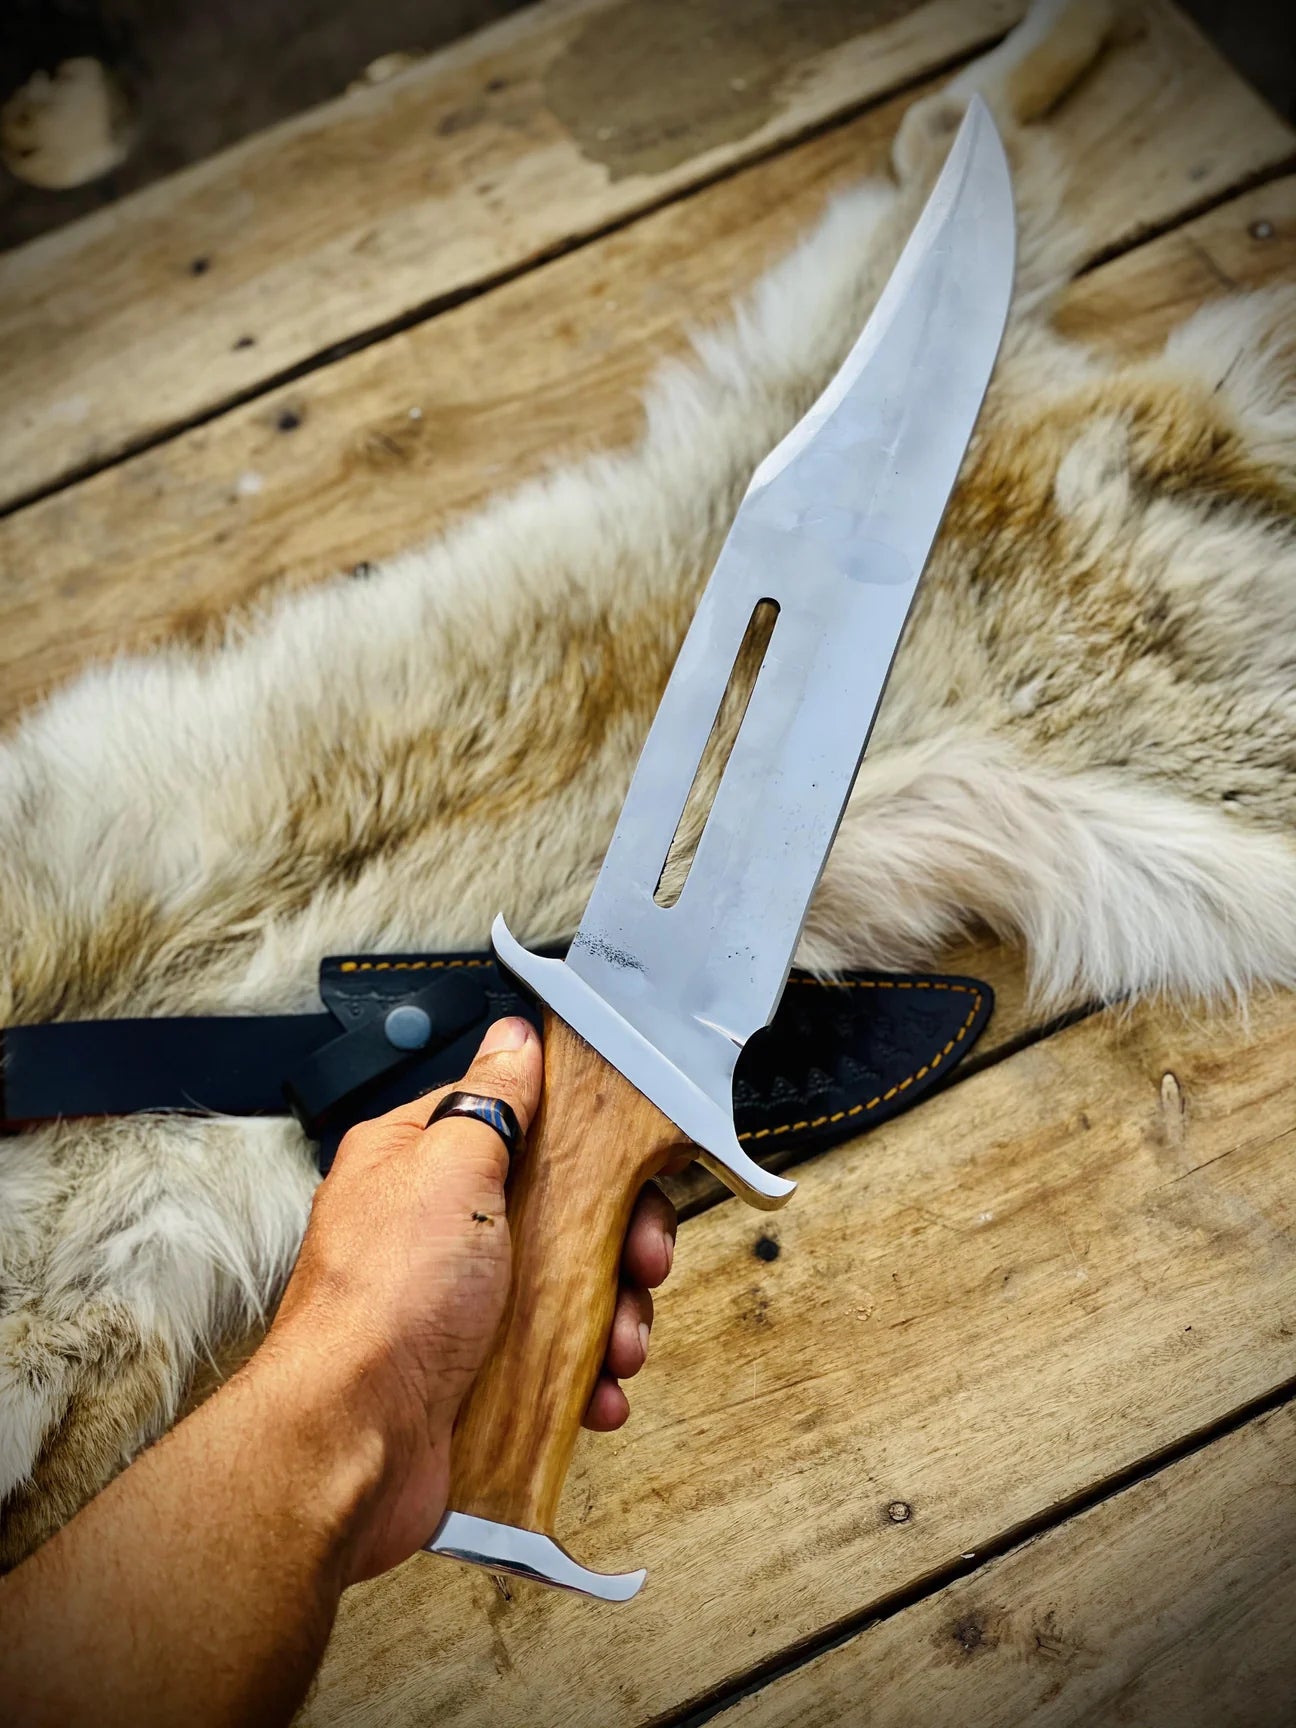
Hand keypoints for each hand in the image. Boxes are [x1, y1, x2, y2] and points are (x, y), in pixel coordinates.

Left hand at [263, 1015, 676, 1582]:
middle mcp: (439, 1230)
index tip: (636, 1165)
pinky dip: (589, 1376)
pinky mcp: (479, 1374)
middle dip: (619, 1242)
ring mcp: (461, 1306)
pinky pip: (557, 1362)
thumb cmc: (381, 1303)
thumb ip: (491, 1099)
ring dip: (615, 1316)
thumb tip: (513, 1042)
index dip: (586, 1142)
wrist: (350, 1446)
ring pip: (570, 1290)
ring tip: (621, 1344)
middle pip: (561, 1211)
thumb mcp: (450, 1167)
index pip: (520, 1123)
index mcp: (420, 1163)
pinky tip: (600, 1391)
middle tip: (642, 1259)